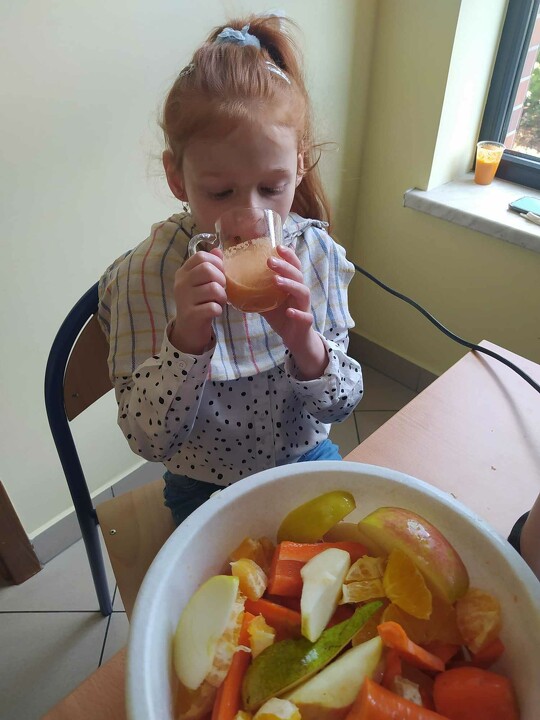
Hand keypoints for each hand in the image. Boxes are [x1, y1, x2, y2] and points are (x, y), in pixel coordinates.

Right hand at [169, 249, 225, 354]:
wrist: (188, 330)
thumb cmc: (198, 302)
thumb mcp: (201, 282)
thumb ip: (209, 265)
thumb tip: (218, 250)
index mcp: (183, 272)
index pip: (201, 256)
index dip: (216, 263)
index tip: (219, 274)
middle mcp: (181, 284)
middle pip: (207, 270)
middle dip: (221, 279)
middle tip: (221, 289)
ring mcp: (184, 299)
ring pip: (213, 288)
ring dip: (222, 296)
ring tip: (218, 301)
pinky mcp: (191, 315)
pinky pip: (213, 307)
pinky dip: (218, 309)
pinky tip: (214, 312)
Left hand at [262, 246, 327, 379]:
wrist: (295, 338)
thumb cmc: (282, 316)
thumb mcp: (267, 301)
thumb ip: (256, 291)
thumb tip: (233, 281)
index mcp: (292, 285)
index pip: (293, 266)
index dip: (288, 255)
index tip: (277, 246)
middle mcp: (300, 292)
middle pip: (297, 275)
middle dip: (285, 266)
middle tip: (270, 261)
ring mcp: (304, 307)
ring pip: (302, 292)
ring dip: (291, 285)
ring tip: (277, 281)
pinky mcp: (305, 322)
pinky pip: (304, 316)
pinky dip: (297, 313)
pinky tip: (289, 312)